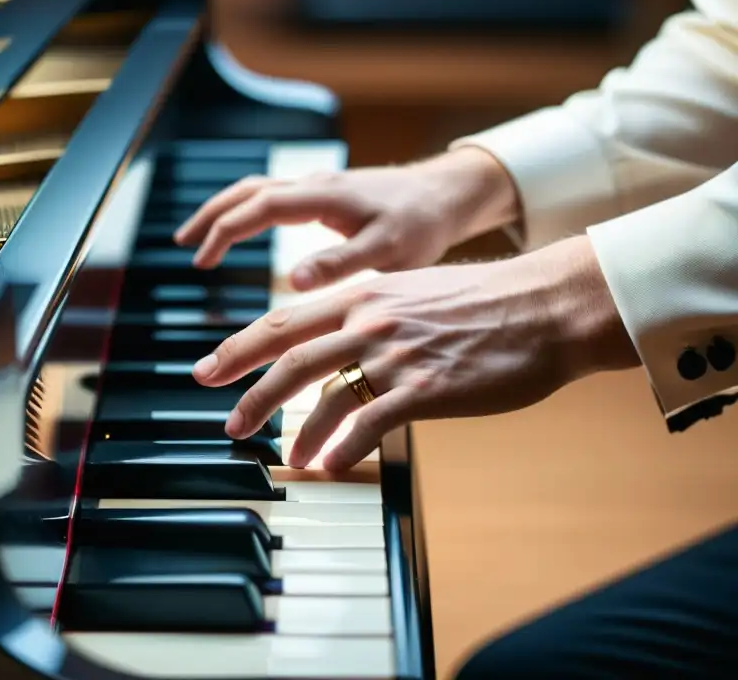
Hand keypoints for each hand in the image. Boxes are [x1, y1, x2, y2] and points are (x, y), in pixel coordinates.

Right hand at [174, 147, 519, 290]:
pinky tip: (243, 228)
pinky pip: (272, 195)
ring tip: (197, 237)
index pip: (257, 206)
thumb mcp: (388, 251)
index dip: (224, 231)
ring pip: (256, 189)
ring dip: (223, 210)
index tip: (201, 260)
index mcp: (322, 196)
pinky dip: (246, 210)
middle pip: (246, 190)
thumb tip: (292, 282)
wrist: (446, 195)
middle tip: (183, 245)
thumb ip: (341, 264)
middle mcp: (313, 184)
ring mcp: (317, 186)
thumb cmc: (422, 225)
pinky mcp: (325, 194)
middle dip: (210, 215)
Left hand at [191, 236, 639, 470]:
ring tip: (283, 455)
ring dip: (294, 429)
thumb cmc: (484, 301)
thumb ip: (369, 310)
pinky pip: (368, 423)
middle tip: (225, 421)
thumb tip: (337, 336)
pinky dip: (342, 447)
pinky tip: (330, 465)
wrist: (544, 306)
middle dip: (247, 390)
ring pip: (322, 393)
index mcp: (363, 293)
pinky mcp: (426, 388)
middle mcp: (370, 318)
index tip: (209, 369)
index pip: (283, 321)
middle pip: (288, 356)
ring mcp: (396, 353)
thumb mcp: (413, 289)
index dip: (239, 347)